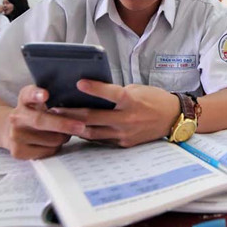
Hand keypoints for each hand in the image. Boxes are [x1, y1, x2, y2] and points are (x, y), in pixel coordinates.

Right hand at [2, 85, 84, 159]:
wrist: (12, 130)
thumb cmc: (35, 113)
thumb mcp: (40, 101)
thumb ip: (53, 97)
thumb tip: (77, 100)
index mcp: (24, 100)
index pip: (28, 94)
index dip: (36, 94)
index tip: (45, 95)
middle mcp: (16, 117)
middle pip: (41, 121)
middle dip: (63, 124)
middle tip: (80, 126)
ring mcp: (15, 136)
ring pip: (51, 139)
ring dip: (63, 137)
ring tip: (63, 132)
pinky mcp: (18, 152)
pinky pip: (48, 151)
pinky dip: (56, 147)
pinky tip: (52, 141)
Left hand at [55, 80, 180, 147]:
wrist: (172, 118)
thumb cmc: (154, 99)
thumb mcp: (136, 90)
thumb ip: (116, 93)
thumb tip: (93, 93)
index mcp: (131, 101)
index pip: (110, 93)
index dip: (94, 88)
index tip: (78, 82)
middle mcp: (127, 118)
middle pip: (93, 117)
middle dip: (71, 113)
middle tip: (53, 109)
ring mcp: (124, 133)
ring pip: (92, 132)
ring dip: (74, 126)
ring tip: (59, 121)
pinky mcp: (124, 143)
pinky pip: (101, 140)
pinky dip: (88, 134)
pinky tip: (76, 130)